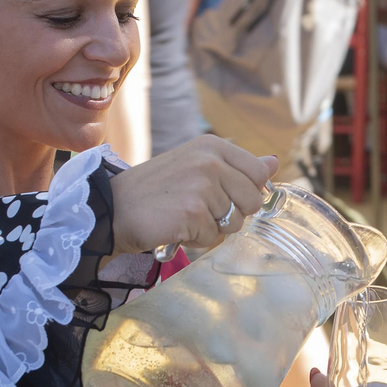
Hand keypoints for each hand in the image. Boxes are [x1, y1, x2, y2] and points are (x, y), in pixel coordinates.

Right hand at [108, 135, 278, 254]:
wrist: (113, 208)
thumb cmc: (156, 190)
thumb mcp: (197, 166)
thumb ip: (237, 166)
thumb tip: (273, 162)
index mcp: (213, 146)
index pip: (259, 173)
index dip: (246, 192)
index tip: (223, 195)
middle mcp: (210, 161)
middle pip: (252, 201)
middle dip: (231, 213)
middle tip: (199, 209)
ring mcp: (202, 186)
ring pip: (234, 222)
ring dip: (211, 228)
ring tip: (184, 217)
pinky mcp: (193, 213)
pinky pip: (213, 238)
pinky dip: (196, 240)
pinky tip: (176, 228)